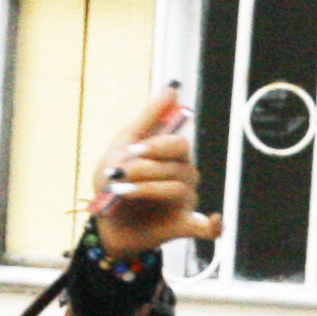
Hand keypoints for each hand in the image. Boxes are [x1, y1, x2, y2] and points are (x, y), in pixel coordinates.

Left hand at [91, 93, 222, 259]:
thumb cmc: (114, 182)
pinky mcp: (182, 226)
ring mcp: (185, 202)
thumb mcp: (122, 146)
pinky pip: (206, 227)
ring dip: (146, 189)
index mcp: (172, 156)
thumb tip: (172, 88)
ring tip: (120, 193)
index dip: (157, 147)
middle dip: (147, 169)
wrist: (102, 222)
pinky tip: (213, 221)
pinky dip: (213, 225)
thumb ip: (149, 118)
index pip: (178, 145)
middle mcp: (184, 176)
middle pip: (179, 166)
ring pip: (177, 190)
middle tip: (121, 175)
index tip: (131, 152)